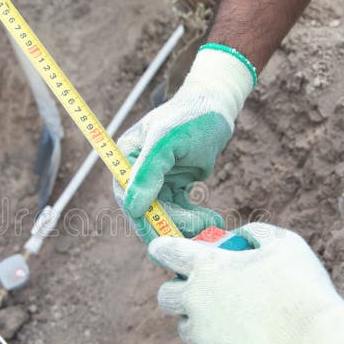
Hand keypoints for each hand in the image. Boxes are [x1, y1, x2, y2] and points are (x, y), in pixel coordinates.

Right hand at [114, 45, 254, 241]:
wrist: (216, 106)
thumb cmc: (190, 116)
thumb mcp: (167, 141)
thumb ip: (149, 172)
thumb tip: (133, 207)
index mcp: (127, 158)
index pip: (127, 197)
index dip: (143, 220)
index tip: (164, 236)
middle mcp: (138, 171)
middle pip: (147, 210)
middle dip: (172, 224)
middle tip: (198, 230)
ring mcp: (156, 179)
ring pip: (166, 214)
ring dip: (187, 224)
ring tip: (211, 222)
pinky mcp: (175, 184)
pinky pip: (180, 210)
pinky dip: (195, 217)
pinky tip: (211, 219)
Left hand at [148, 223, 343, 343]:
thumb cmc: (303, 289)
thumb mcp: (285, 244)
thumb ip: (255, 233)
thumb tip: (238, 238)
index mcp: (208, 266)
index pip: (167, 251)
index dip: (164, 248)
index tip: (164, 250)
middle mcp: (196, 300)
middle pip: (165, 296)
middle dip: (177, 291)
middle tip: (202, 291)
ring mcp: (201, 333)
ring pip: (185, 328)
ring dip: (200, 322)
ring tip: (233, 320)